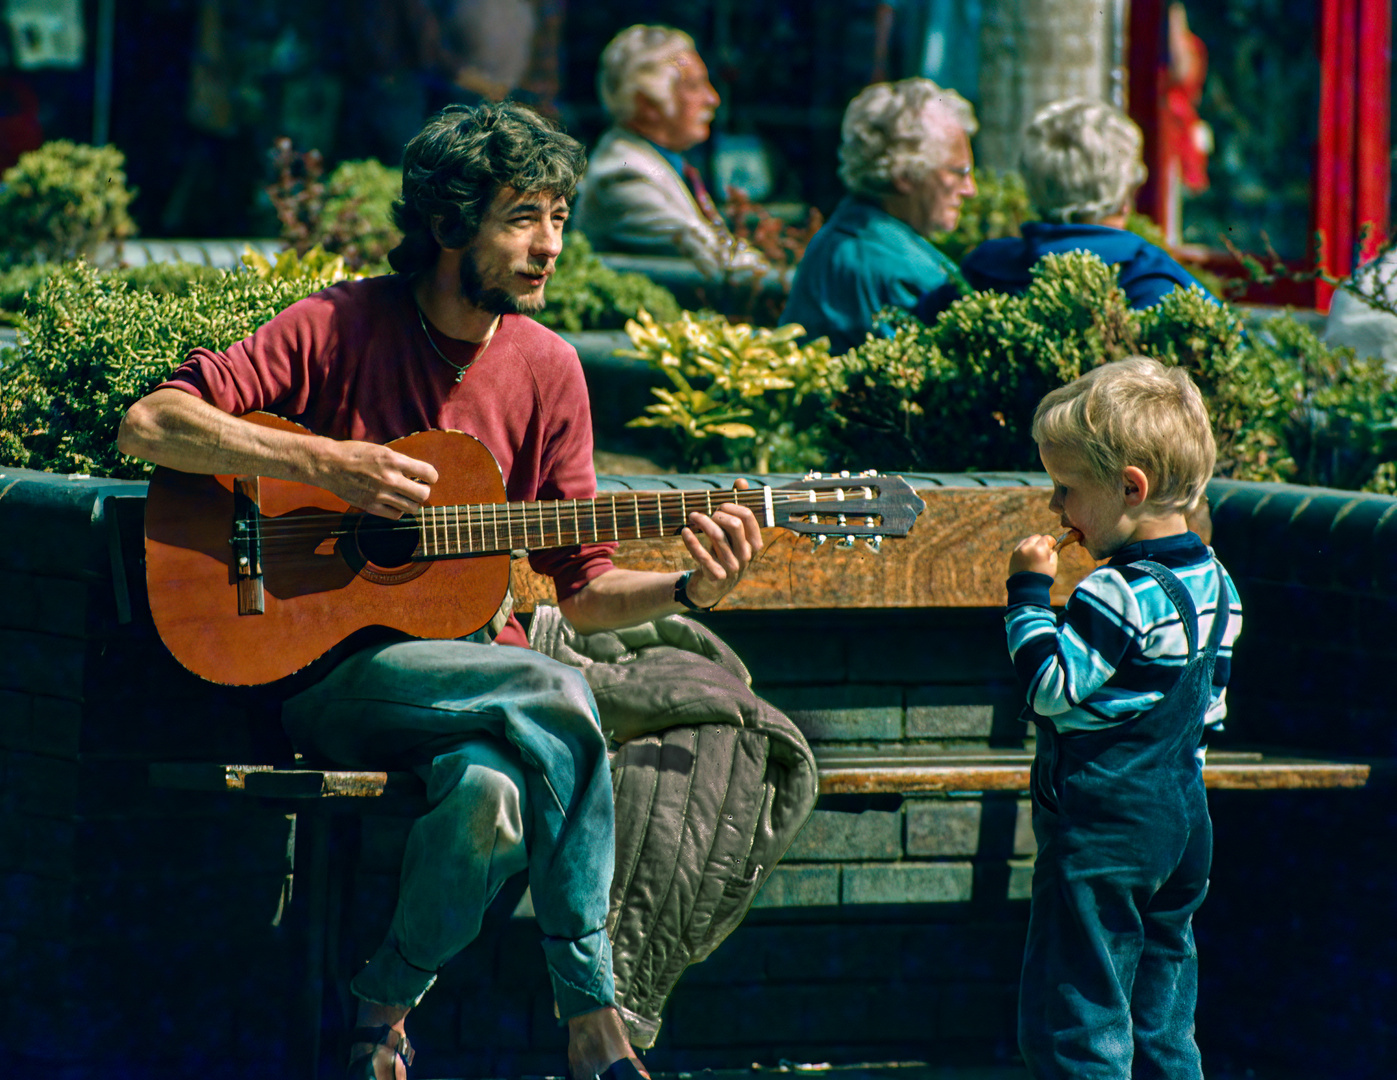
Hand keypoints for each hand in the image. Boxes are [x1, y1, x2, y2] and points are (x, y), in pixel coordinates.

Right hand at [315, 439, 438, 519]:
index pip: (428, 473)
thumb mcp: (381, 450)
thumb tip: (417, 473)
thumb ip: (399, 462)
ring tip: (406, 497)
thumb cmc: (354, 453)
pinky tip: (393, 503)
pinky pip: (396, 515)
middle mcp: (390, 479)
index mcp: (394, 460)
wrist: (328, 464)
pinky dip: (398, 511)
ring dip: (412, 503)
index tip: (428, 478)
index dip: (431, 477)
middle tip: (418, 489)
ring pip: (412, 508)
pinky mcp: (371, 506)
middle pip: (423, 494)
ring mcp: (380, 495)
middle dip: (424, 492)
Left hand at [680, 478, 763, 607]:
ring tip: (692, 515)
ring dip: (702, 522)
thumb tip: (740, 481)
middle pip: (734, 525)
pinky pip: (703, 556)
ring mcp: (732, 567)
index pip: (748, 517)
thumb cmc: (724, 552)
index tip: (719, 504)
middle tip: (706, 513)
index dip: (732, 505)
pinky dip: (692, 542)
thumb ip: (737, 507)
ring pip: (717, 538)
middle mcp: (746, 555)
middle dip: (718, 513)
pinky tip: (685, 531)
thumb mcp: (733, 534)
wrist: (713, 586)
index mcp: (754, 543)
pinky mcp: (716, 576)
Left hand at [1009, 534, 1059, 577]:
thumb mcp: (1053, 566)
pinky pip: (1020, 546)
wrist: (1026, 588)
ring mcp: (1019, 550)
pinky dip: (1025, 548)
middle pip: (1036, 537)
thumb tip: (1051, 549)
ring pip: (1027, 540)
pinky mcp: (1013, 555)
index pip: (1046, 538)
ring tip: (1036, 552)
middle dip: (1041, 541)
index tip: (1053, 545)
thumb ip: (1053, 554)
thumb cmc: (1042, 578)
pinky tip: (1029, 554)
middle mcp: (1027, 547)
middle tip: (1045, 549)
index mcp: (1039, 549)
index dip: (1051, 541)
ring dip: (1032, 543)